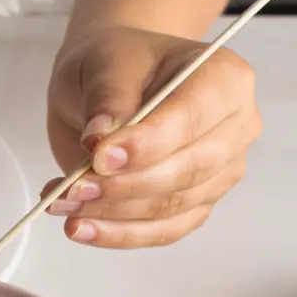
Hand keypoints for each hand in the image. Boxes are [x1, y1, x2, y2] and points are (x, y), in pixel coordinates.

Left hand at [45, 25, 260, 247]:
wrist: (112, 84)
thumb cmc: (117, 64)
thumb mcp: (105, 62)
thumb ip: (108, 97)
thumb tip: (100, 140)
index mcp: (225, 79)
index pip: (190, 120)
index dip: (145, 145)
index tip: (98, 157)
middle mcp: (234, 128)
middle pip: (188, 171)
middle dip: (124, 186)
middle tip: (72, 188)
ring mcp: (220, 172)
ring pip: (172, 207)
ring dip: (112, 213)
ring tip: (61, 204)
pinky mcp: (196, 204)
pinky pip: (163, 231)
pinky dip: (119, 234)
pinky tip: (81, 228)